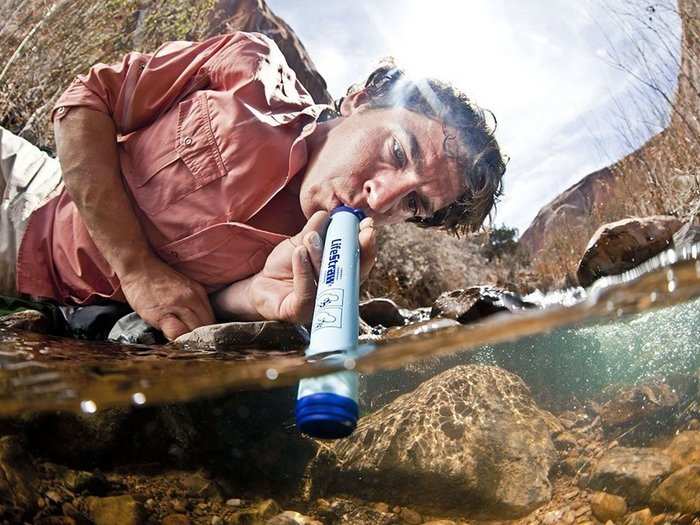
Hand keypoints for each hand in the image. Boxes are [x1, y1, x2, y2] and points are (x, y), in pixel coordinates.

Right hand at [119, 257, 214, 339]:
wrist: (138, 266)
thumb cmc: (157, 279)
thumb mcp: (183, 287)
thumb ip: (192, 304)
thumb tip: (196, 325)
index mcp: (199, 293)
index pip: (212, 319)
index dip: (208, 334)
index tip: (203, 342)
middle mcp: (192, 299)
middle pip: (206, 327)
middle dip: (202, 340)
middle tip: (196, 348)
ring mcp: (178, 306)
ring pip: (195, 332)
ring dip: (191, 342)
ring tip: (186, 348)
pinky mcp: (163, 314)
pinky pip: (177, 333)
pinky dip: (178, 341)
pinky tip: (174, 344)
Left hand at [248, 211, 376, 323]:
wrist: (260, 284)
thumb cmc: (285, 266)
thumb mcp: (300, 242)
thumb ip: (314, 230)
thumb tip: (326, 214)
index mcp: (340, 275)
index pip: (359, 262)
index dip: (366, 245)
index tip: (368, 225)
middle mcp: (335, 292)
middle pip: (353, 276)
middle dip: (357, 251)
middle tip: (359, 231)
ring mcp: (319, 305)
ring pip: (327, 280)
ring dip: (320, 255)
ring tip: (310, 236)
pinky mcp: (300, 312)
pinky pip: (306, 291)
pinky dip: (303, 269)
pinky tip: (299, 252)